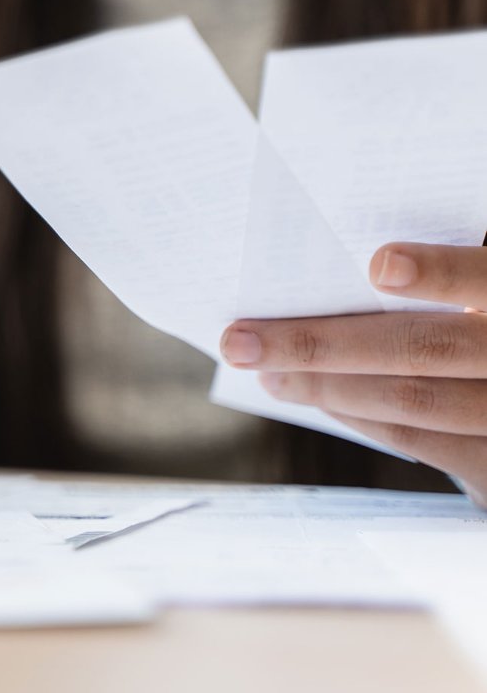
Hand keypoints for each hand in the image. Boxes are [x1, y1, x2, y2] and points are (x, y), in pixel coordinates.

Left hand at [221, 242, 486, 503]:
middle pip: (426, 348)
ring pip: (413, 399)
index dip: (443, 273)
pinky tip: (317, 396)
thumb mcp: (472, 298)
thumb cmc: (475, 327)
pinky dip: (358, 414)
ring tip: (264, 370)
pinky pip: (418, 438)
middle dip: (321, 343)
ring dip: (325, 385)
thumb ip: (442, 284)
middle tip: (240, 339)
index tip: (379, 264)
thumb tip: (348, 272)